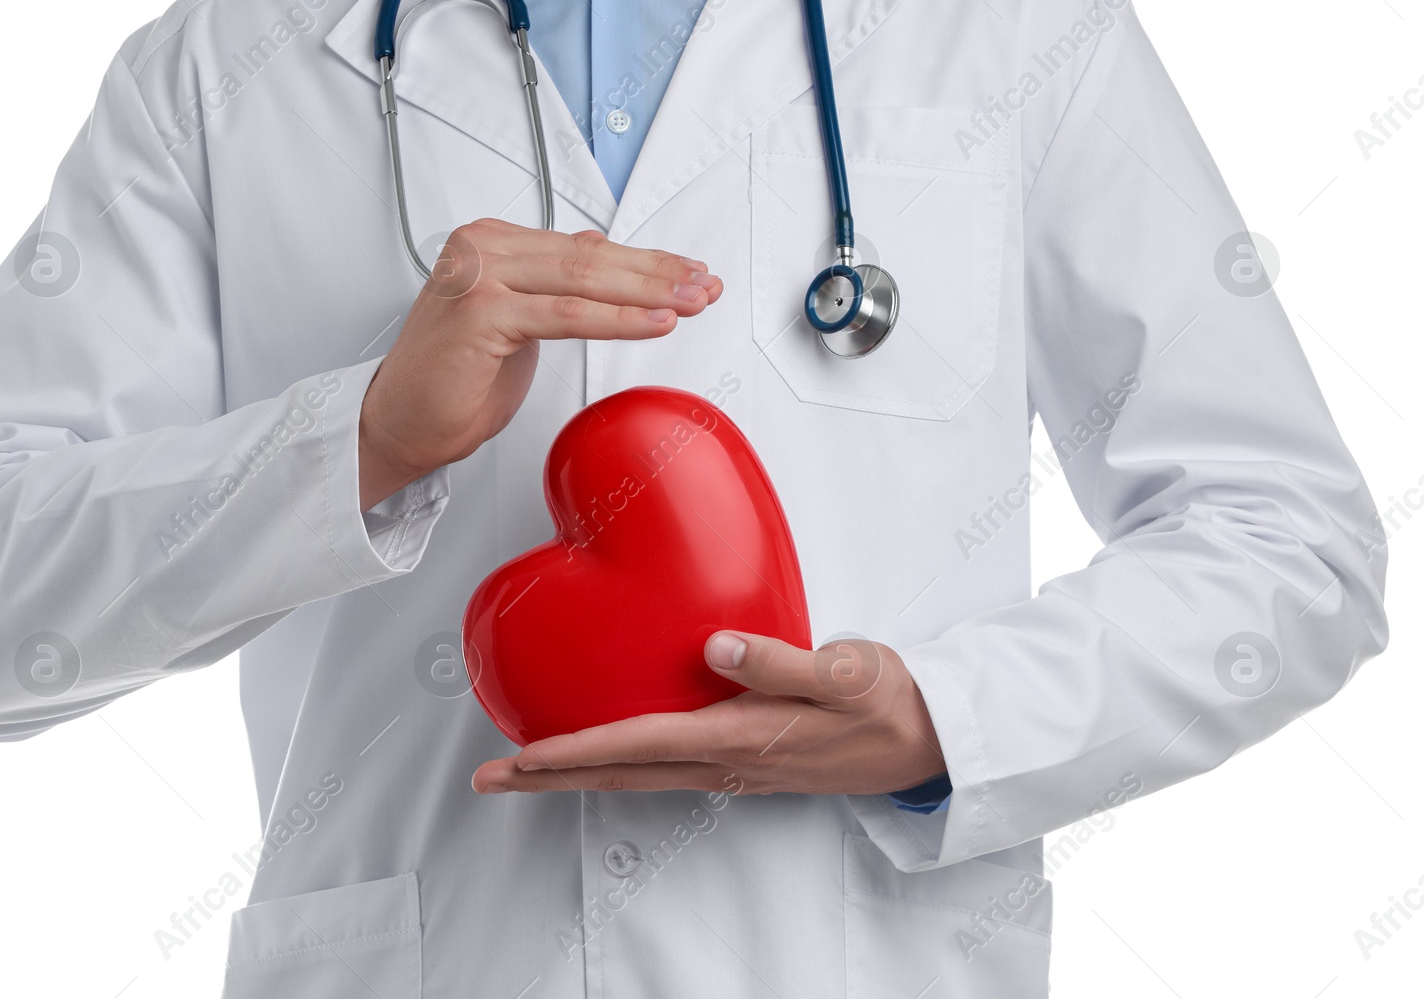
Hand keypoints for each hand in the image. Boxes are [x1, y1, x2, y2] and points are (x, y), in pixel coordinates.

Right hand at [358, 220, 721, 507]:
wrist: (399, 423)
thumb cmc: (453, 382)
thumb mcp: (518, 321)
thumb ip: (554, 285)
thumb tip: (601, 255)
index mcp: (493, 243)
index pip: (585, 248)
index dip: (645, 262)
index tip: (690, 274)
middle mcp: (482, 248)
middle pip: (590, 258)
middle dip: (657, 274)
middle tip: (705, 285)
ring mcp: (479, 275)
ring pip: (583, 279)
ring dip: (647, 293)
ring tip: (691, 303)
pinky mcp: (480, 311)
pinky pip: (565, 315)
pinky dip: (616, 320)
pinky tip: (654, 323)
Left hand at [471, 632, 944, 796]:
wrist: (931, 742)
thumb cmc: (891, 702)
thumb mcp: (847, 671)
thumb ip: (780, 660)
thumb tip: (716, 646)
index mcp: (743, 735)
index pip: (639, 744)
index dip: (575, 751)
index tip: (521, 755)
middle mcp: (729, 762)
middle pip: (621, 772)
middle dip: (551, 777)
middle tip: (491, 777)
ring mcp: (736, 768)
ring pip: (638, 775)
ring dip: (579, 772)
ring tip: (529, 766)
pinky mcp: (747, 761)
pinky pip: (666, 767)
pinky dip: (621, 763)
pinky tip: (609, 750)